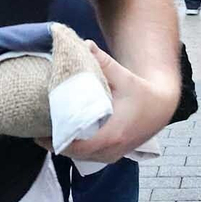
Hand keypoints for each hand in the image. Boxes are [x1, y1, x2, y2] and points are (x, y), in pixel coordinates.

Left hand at [53, 41, 178, 164]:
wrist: (160, 108)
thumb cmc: (141, 92)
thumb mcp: (124, 76)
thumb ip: (103, 61)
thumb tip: (84, 44)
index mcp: (112, 133)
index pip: (75, 145)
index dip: (55, 139)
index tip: (41, 129)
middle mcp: (111, 149)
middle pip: (73, 153)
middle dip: (56, 141)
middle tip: (40, 126)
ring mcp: (112, 155)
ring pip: (79, 157)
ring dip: (65, 146)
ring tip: (49, 130)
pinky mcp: (112, 156)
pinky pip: (87, 157)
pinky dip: (75, 148)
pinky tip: (66, 135)